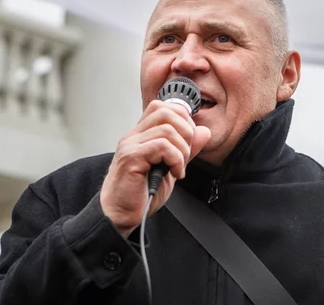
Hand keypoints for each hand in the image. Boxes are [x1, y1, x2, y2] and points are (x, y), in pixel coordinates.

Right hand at [100, 100, 210, 236]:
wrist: (119, 215)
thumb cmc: (141, 194)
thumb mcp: (171, 168)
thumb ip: (186, 149)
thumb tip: (204, 131)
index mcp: (142, 135)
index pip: (164, 107)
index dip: (183, 120)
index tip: (188, 142)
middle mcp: (134, 135)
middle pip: (166, 112)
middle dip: (186, 131)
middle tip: (185, 154)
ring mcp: (130, 145)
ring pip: (167, 129)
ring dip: (182, 149)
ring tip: (179, 167)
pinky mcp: (131, 157)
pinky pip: (161, 146)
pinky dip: (176, 159)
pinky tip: (175, 173)